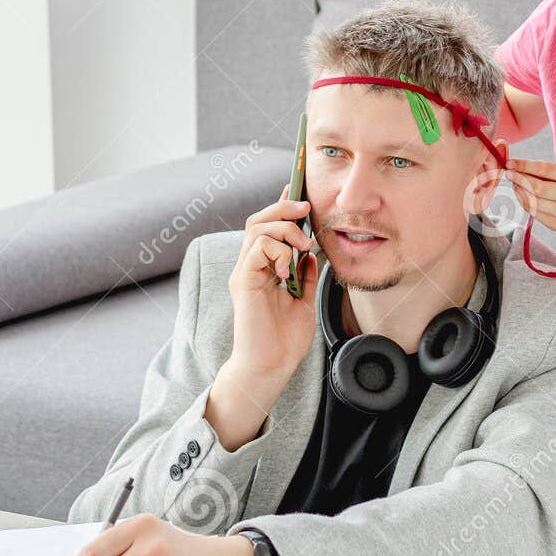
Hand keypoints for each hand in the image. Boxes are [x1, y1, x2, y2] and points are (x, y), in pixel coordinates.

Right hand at [228, 187, 319, 382]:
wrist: (271, 366)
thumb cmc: (284, 340)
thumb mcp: (304, 301)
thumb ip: (305, 275)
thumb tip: (312, 253)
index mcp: (264, 269)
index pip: (270, 228)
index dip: (283, 205)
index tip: (300, 189)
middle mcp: (251, 266)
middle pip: (260, 219)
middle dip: (284, 206)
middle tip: (307, 208)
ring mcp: (245, 272)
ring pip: (258, 228)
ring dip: (286, 229)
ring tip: (304, 246)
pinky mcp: (243, 280)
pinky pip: (258, 247)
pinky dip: (278, 250)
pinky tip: (288, 268)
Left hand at [505, 158, 555, 238]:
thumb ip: (547, 171)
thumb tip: (518, 167)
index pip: (544, 169)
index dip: (524, 166)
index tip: (509, 163)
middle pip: (537, 187)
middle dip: (519, 179)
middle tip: (508, 174)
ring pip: (533, 202)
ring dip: (519, 192)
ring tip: (515, 184)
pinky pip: (535, 213)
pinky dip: (525, 203)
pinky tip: (522, 196)